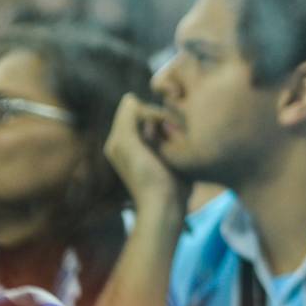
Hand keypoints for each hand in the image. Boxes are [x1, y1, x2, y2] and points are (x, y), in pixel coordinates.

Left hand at [104, 93, 189, 214]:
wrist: (167, 206)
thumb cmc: (146, 177)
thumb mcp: (127, 145)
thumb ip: (125, 119)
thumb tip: (132, 98)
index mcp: (122, 138)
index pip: (138, 109)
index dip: (151, 114)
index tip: (161, 128)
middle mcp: (137, 141)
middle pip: (154, 116)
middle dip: (165, 123)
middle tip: (171, 138)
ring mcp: (155, 149)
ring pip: (167, 125)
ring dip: (175, 131)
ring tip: (178, 144)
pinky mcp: (170, 156)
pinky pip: (177, 137)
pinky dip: (181, 139)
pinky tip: (183, 149)